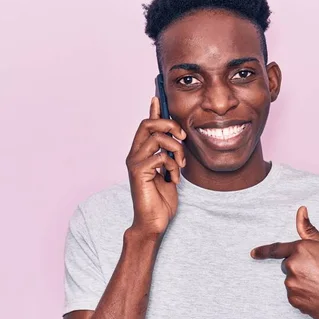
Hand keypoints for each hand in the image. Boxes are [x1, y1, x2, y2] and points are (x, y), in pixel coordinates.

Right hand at [125, 97, 186, 237]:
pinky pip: (160, 156)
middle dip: (169, 125)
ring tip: (181, 166)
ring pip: (157, 138)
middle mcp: (135, 154)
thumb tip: (177, 140)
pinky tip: (174, 178)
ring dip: (176, 149)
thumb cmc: (161, 199)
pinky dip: (172, 165)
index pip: (146, 125)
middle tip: (183, 138)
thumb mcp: (170, 172)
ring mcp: (135, 163)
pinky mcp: (138, 172)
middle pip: (148, 124)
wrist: (154, 222)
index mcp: (142, 152)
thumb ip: (170, 155)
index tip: (158, 96)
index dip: (153, 110)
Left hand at [251, 206, 318, 318]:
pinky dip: (304, 297)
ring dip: (302, 283)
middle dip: (300, 268)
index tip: (253, 253)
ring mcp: (292, 285)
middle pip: (288, 266)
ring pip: (292, 281)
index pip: (276, 249)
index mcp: (300, 249)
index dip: (263, 251)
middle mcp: (292, 266)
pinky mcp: (294, 301)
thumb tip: (301, 210)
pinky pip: (295, 297)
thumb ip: (310, 230)